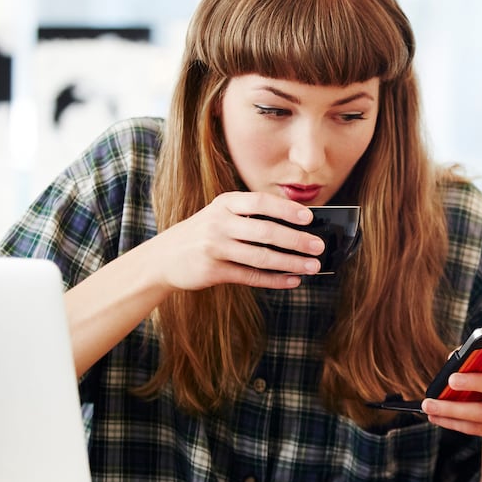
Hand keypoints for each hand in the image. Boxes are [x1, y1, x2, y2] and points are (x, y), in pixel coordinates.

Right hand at [139, 191, 326, 290]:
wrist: (163, 257)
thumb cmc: (203, 234)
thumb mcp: (221, 215)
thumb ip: (252, 217)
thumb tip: (297, 227)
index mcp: (225, 203)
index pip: (261, 202)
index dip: (286, 209)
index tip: (309, 218)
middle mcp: (219, 223)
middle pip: (266, 231)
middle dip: (297, 240)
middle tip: (319, 246)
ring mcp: (214, 247)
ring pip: (261, 257)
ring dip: (291, 263)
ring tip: (311, 266)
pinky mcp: (213, 271)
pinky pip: (250, 276)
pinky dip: (275, 280)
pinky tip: (292, 280)